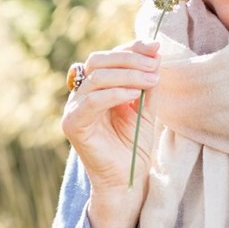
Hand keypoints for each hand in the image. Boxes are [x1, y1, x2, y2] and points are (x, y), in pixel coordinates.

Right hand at [60, 40, 160, 227]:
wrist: (128, 180)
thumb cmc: (134, 146)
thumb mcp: (146, 108)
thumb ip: (147, 83)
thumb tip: (155, 54)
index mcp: (97, 87)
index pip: (110, 58)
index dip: (131, 49)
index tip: (155, 47)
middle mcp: (81, 94)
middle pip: (99, 61)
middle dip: (129, 58)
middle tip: (155, 64)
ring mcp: (74, 108)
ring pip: (97, 77)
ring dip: (128, 74)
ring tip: (151, 79)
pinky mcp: (73, 124)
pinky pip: (91, 100)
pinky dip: (114, 93)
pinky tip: (134, 94)